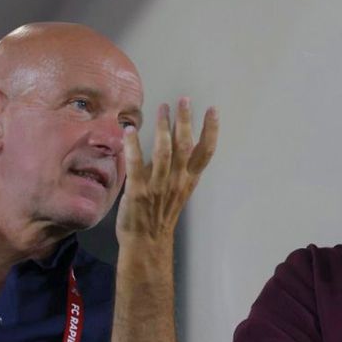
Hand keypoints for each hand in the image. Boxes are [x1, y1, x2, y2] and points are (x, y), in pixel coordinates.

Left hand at [116, 97, 217, 242]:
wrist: (146, 242)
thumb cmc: (160, 214)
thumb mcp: (177, 189)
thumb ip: (176, 167)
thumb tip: (171, 141)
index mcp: (189, 180)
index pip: (205, 152)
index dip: (211, 130)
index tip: (212, 110)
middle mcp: (177, 180)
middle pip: (185, 145)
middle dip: (185, 120)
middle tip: (184, 99)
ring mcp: (158, 185)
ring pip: (164, 151)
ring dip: (163, 127)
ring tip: (162, 108)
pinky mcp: (139, 190)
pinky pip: (136, 164)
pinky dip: (133, 146)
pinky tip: (129, 130)